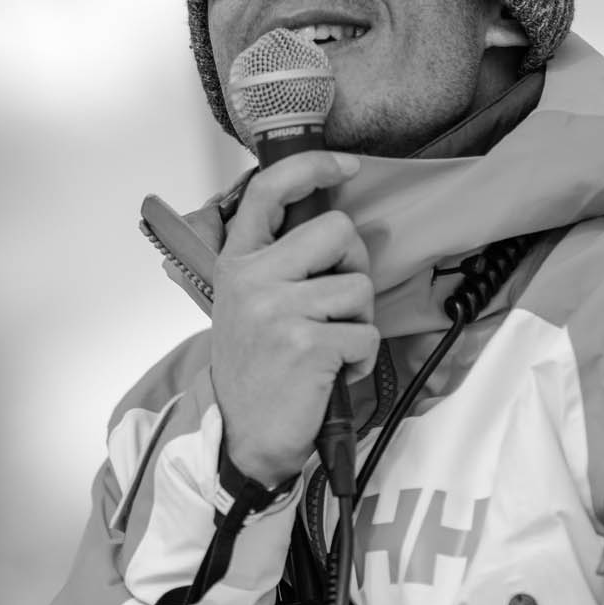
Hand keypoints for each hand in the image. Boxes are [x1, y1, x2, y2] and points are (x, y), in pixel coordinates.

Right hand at [212, 150, 378, 487]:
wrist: (244, 437)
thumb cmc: (257, 371)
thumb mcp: (249, 305)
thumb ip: (278, 264)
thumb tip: (332, 228)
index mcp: (237, 263)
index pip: (269, 190)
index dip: (312, 168)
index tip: (345, 167)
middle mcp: (252, 279)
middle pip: (338, 230)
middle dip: (354, 264)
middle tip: (338, 302)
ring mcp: (278, 310)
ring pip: (359, 285)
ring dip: (358, 320)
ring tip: (329, 346)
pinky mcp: (308, 343)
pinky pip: (366, 333)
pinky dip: (360, 358)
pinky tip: (332, 373)